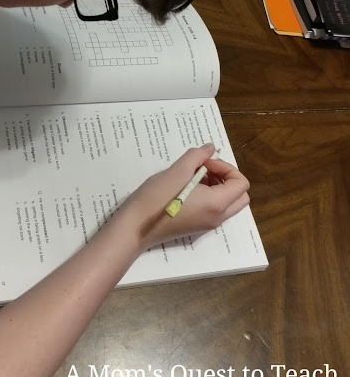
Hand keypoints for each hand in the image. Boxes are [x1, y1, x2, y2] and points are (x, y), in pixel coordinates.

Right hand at [123, 143, 249, 250]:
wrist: (135, 227)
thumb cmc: (157, 198)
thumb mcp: (177, 171)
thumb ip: (197, 156)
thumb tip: (210, 148)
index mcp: (216, 204)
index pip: (240, 183)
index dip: (226, 167)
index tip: (204, 163)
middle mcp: (217, 217)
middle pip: (239, 195)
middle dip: (227, 178)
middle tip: (205, 169)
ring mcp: (207, 224)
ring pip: (228, 203)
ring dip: (218, 186)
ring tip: (193, 176)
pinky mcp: (197, 227)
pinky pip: (215, 210)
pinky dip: (210, 196)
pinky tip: (186, 188)